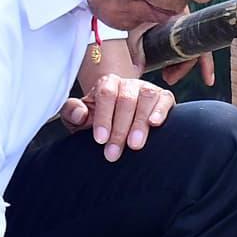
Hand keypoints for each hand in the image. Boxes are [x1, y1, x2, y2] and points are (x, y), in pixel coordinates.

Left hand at [59, 34, 173, 158]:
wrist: (120, 122)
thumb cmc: (99, 121)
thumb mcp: (80, 119)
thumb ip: (72, 113)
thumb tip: (81, 114)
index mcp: (107, 84)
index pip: (106, 95)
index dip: (103, 117)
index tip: (100, 140)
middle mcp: (128, 83)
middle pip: (126, 100)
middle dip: (119, 129)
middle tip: (114, 153)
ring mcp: (147, 89)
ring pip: (146, 98)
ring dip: (139, 122)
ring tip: (134, 145)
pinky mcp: (164, 97)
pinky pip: (164, 100)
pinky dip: (160, 111)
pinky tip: (155, 124)